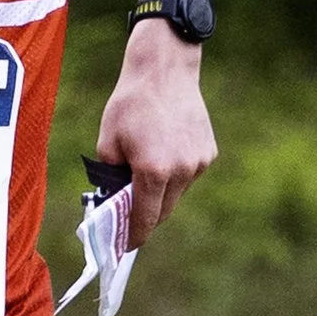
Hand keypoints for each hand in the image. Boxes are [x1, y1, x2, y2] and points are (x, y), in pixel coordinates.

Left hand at [94, 25, 215, 241]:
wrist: (165, 69)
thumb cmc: (130, 103)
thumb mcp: (108, 142)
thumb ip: (111, 178)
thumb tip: (114, 202)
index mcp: (153, 170)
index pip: (145, 219)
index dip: (133, 237)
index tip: (124, 247)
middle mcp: (182, 170)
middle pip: (162, 211)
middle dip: (145, 216)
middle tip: (128, 215)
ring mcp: (199, 162)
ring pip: (176, 194)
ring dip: (160, 192)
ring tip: (145, 169)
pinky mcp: (209, 152)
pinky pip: (188, 175)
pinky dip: (174, 174)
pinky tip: (163, 150)